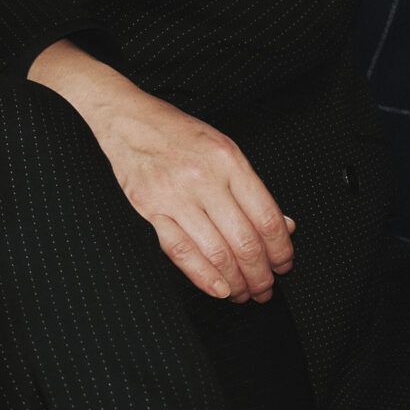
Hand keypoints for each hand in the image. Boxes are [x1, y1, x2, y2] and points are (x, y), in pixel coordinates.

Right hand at [31, 42, 294, 302]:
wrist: (125, 117)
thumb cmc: (176, 131)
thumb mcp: (223, 148)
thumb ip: (251, 188)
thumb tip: (284, 226)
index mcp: (229, 160)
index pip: (267, 218)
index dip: (281, 250)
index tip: (283, 264)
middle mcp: (203, 178)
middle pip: (245, 241)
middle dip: (261, 275)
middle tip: (266, 288)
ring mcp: (174, 194)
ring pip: (216, 252)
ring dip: (236, 282)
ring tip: (244, 292)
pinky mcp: (149, 207)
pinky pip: (180, 250)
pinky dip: (203, 276)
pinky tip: (218, 289)